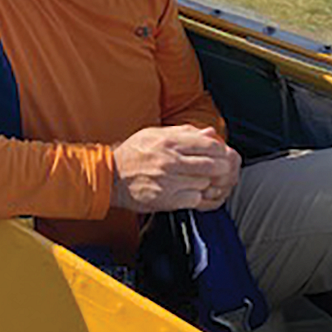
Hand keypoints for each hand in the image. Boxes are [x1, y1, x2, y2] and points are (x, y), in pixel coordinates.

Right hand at [111, 125, 239, 213]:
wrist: (111, 176)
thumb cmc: (134, 153)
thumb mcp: (155, 134)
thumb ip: (185, 132)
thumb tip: (210, 132)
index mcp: (169, 141)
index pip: (209, 144)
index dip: (220, 150)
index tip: (220, 153)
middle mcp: (170, 160)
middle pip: (212, 165)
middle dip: (219, 167)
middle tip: (216, 169)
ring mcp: (169, 181)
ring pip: (205, 183)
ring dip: (204, 182)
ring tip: (194, 179)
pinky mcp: (166, 199)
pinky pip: (194, 199)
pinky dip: (194, 195)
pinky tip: (185, 190)